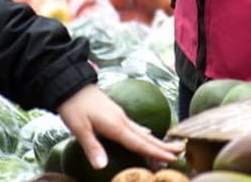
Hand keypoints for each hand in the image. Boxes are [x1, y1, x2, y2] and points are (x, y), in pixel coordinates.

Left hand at [56, 83, 179, 168]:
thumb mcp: (79, 128)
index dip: (155, 152)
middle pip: (147, 136)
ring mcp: (120, 115)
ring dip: (156, 140)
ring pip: (142, 131)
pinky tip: (147, 133)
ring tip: (169, 146)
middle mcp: (122, 120)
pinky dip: (144, 133)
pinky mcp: (115, 113)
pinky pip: (135, 126)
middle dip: (163, 145)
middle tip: (181, 150)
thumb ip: (92, 147)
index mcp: (116, 125)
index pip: (139, 143)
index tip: (171, 158)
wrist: (69, 84)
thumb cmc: (73, 106)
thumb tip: (102, 167)